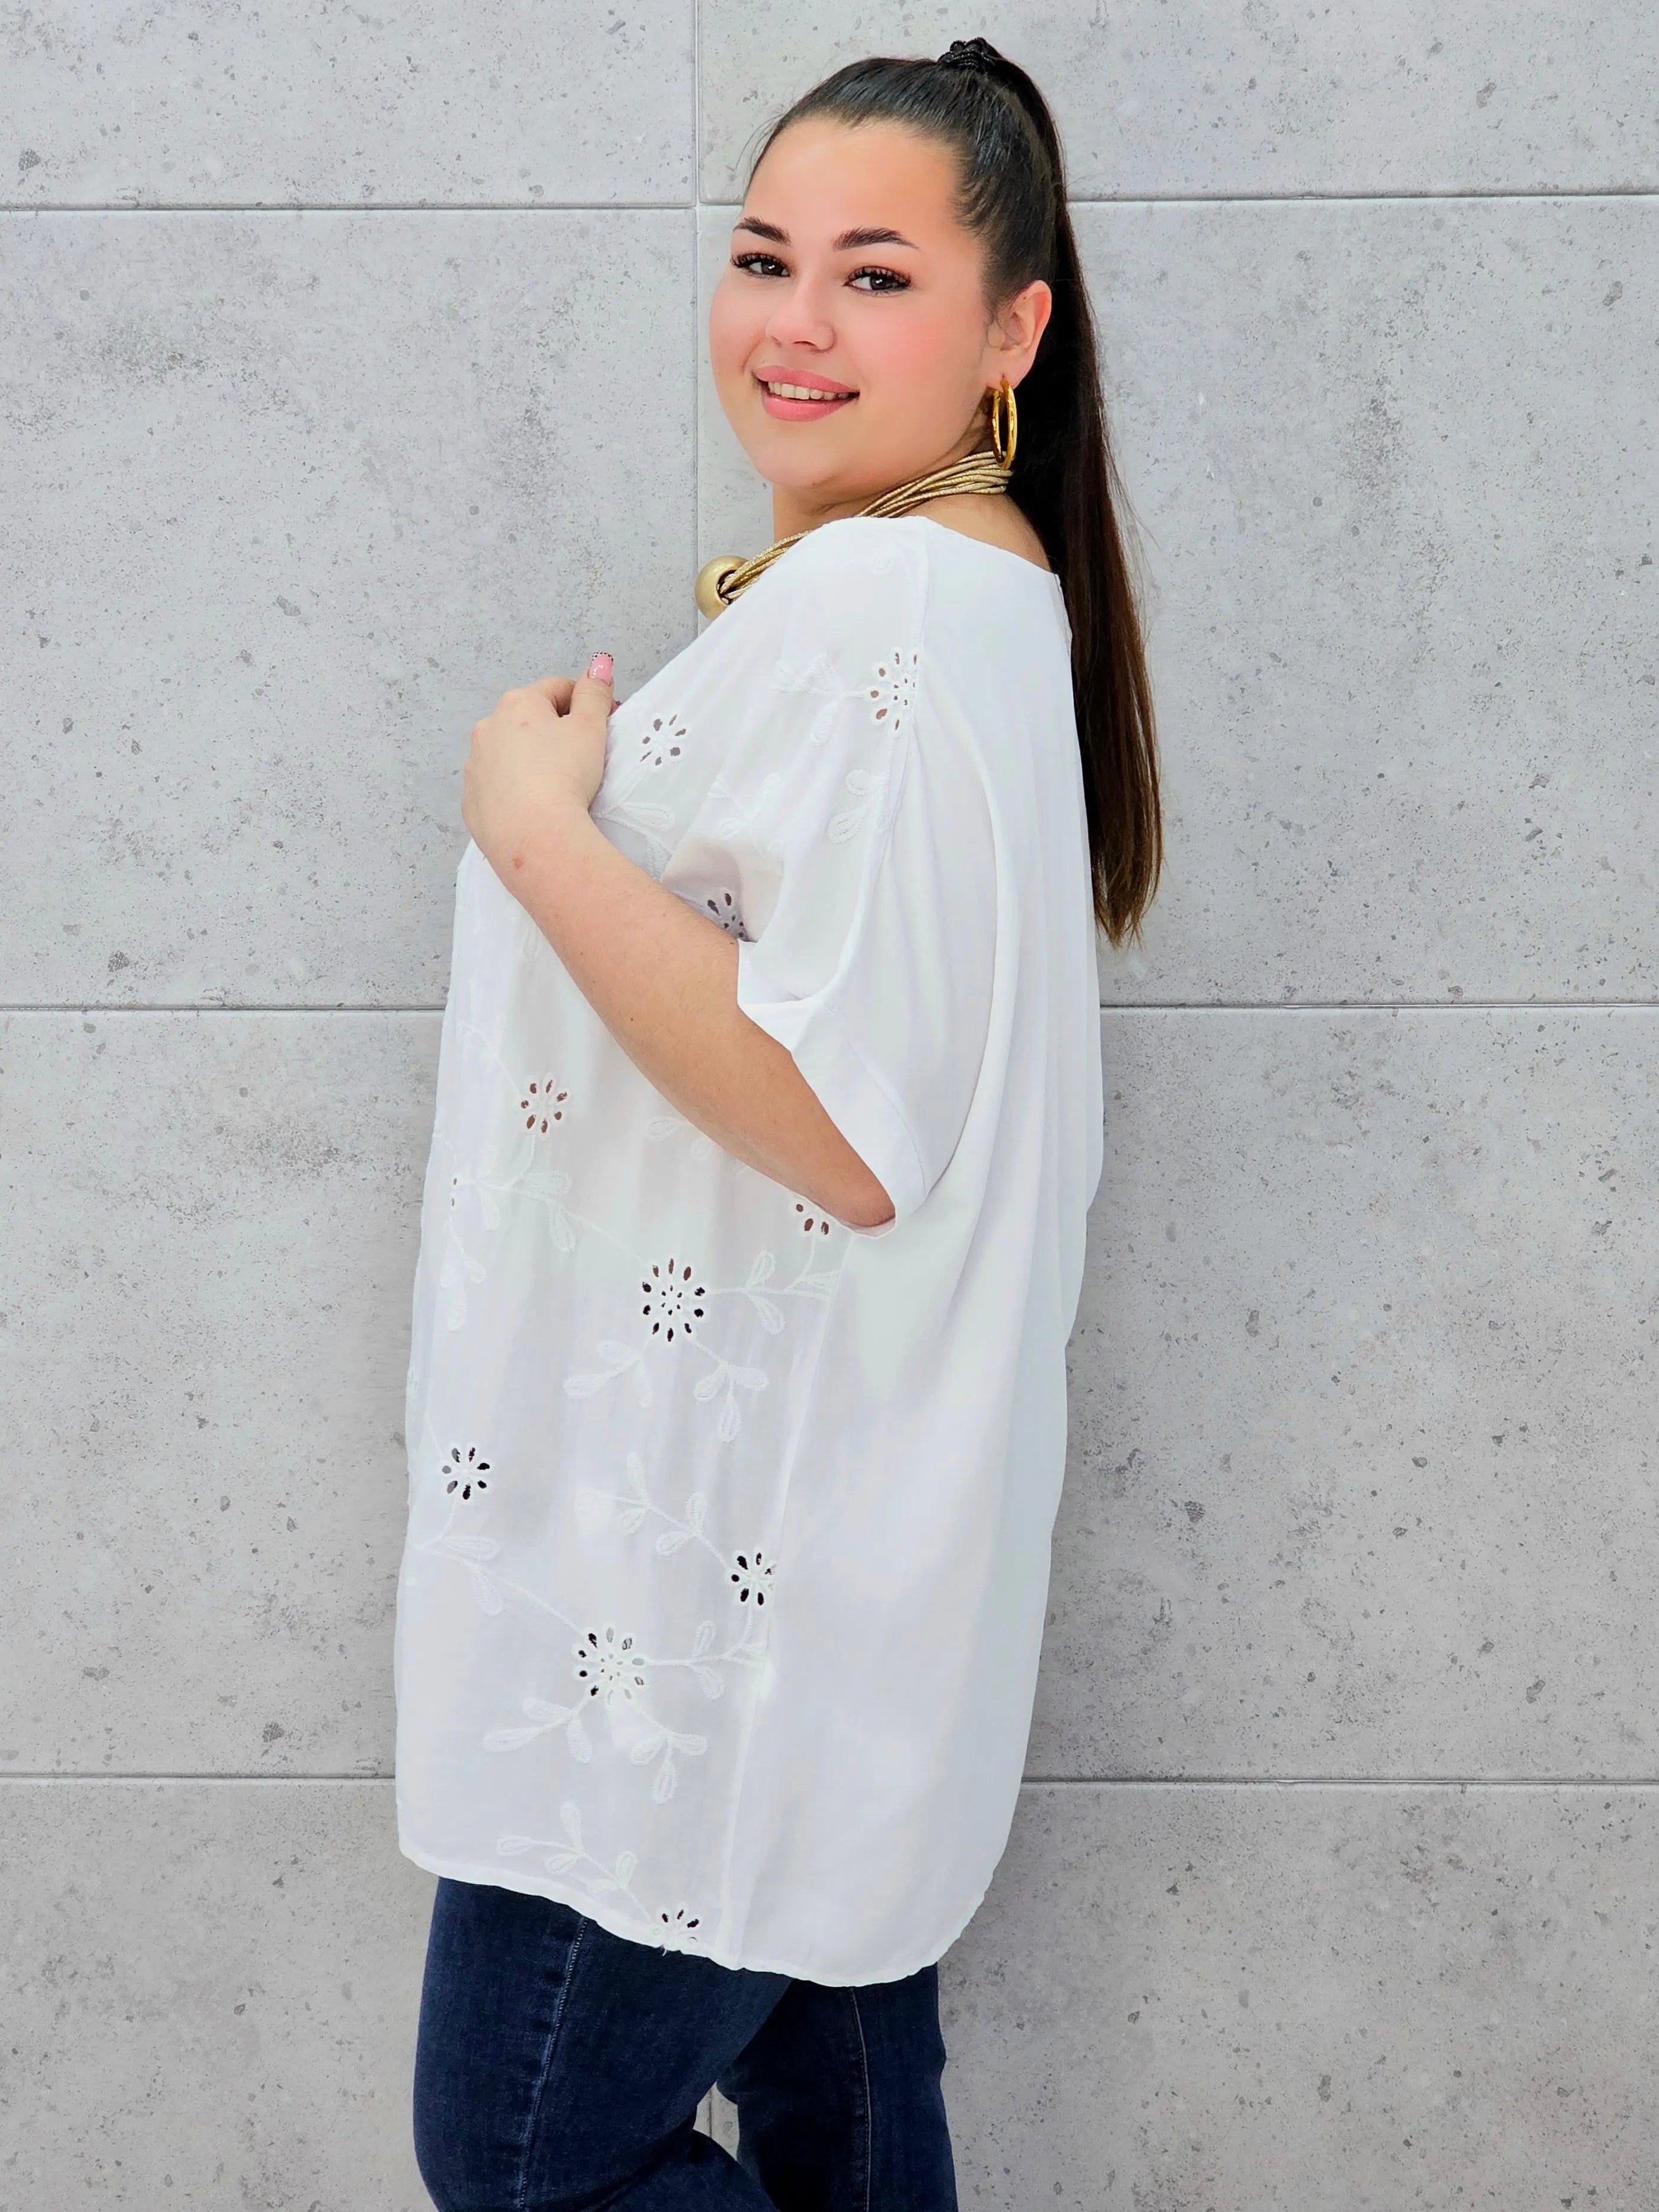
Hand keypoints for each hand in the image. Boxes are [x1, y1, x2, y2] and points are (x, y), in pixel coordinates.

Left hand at [461, 651, 615, 867]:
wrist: (535, 837)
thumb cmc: (566, 777)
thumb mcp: (591, 728)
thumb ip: (594, 692)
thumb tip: (599, 663)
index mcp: (518, 703)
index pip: (558, 689)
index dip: (585, 703)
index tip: (603, 726)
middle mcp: (487, 728)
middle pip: (529, 720)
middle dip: (554, 732)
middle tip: (582, 758)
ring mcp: (475, 766)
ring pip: (509, 753)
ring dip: (531, 760)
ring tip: (556, 786)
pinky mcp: (471, 802)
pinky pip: (497, 787)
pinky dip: (514, 790)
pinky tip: (535, 807)